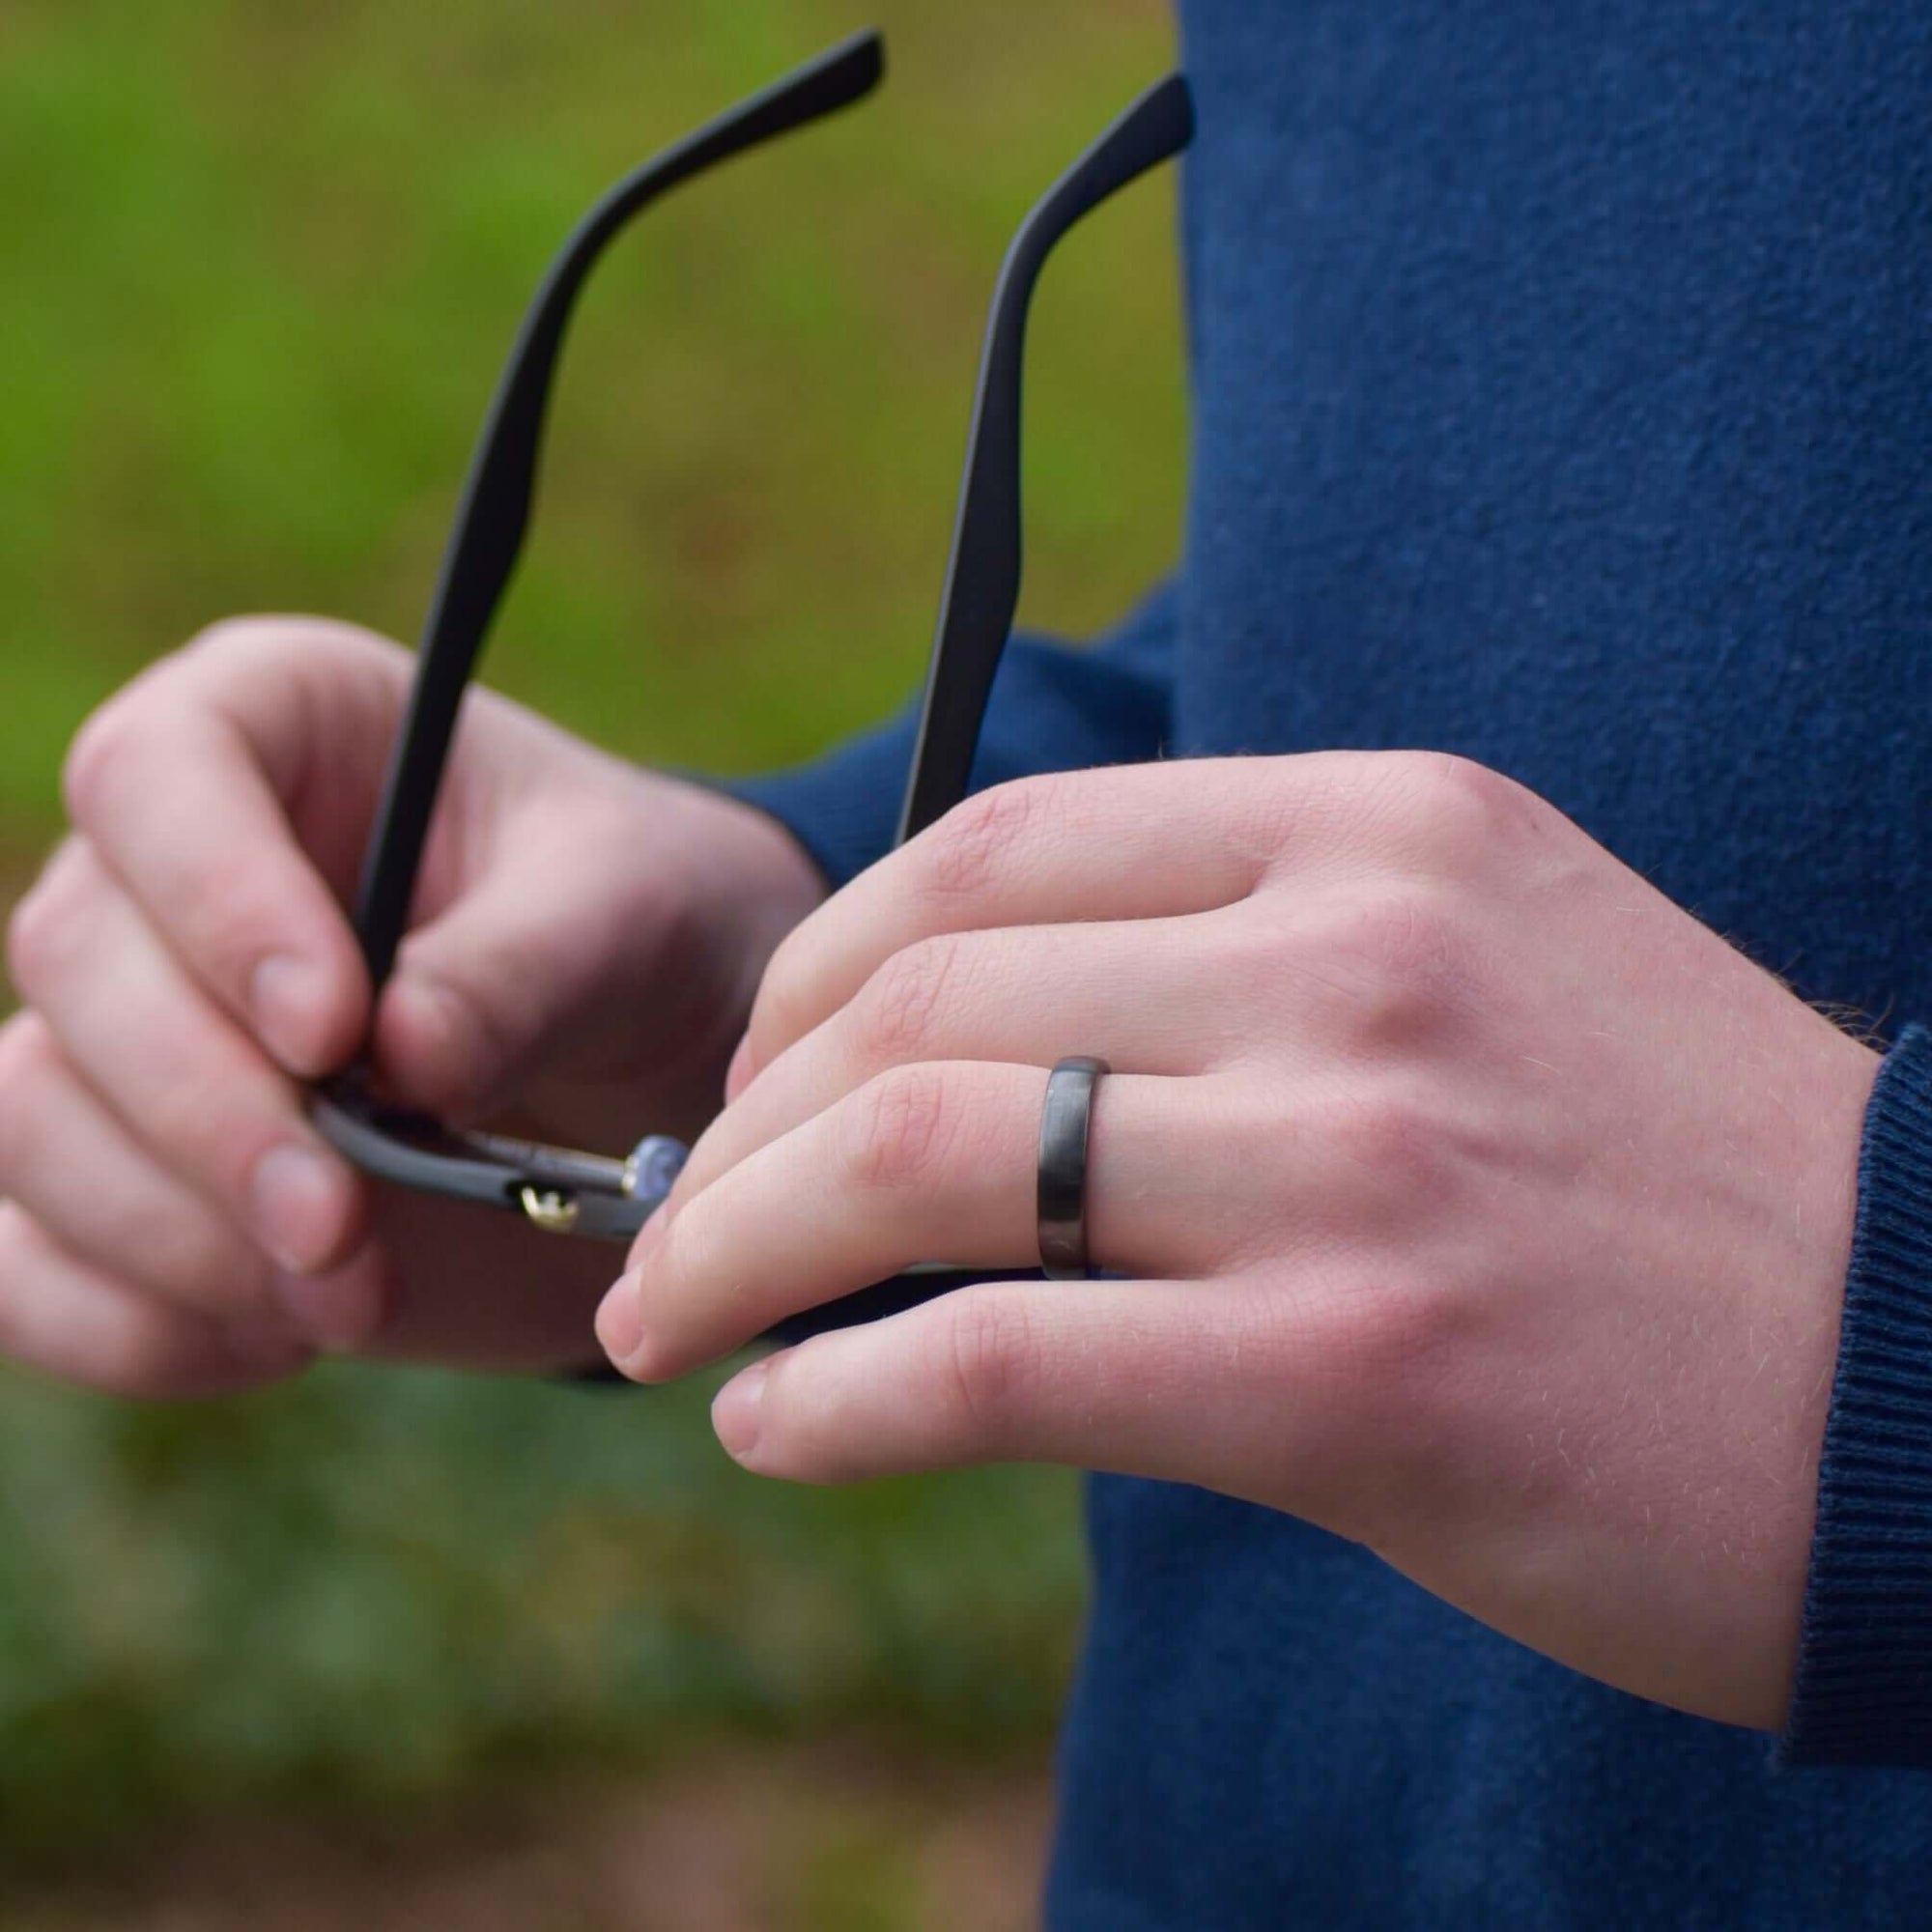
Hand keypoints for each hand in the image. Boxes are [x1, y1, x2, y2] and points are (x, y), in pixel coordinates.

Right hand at [0, 617, 821, 1393]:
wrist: (648, 1064)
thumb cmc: (637, 929)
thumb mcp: (627, 914)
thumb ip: (522, 967)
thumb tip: (398, 1057)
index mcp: (279, 727)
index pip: (157, 773)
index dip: (216, 903)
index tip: (333, 1031)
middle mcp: (169, 866)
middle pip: (77, 960)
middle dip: (204, 1113)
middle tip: (336, 1221)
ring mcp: (129, 1025)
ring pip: (31, 1116)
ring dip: (175, 1233)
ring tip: (348, 1293)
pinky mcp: (132, 1174)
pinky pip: (31, 1260)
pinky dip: (135, 1323)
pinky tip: (279, 1338)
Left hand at [596, 752, 1880, 1730]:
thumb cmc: (1675, 1186)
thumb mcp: (1478, 973)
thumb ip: (1241, 970)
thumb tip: (966, 1054)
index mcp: (1378, 828)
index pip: (992, 850)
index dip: (817, 965)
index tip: (755, 1074)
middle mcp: (1355, 954)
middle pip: (919, 999)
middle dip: (738, 1125)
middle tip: (675, 1223)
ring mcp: (1356, 1152)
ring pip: (916, 1157)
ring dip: (735, 1248)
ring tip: (671, 1323)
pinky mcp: (1360, 1366)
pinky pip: (998, 1361)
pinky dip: (838, 1398)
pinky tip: (775, 1430)